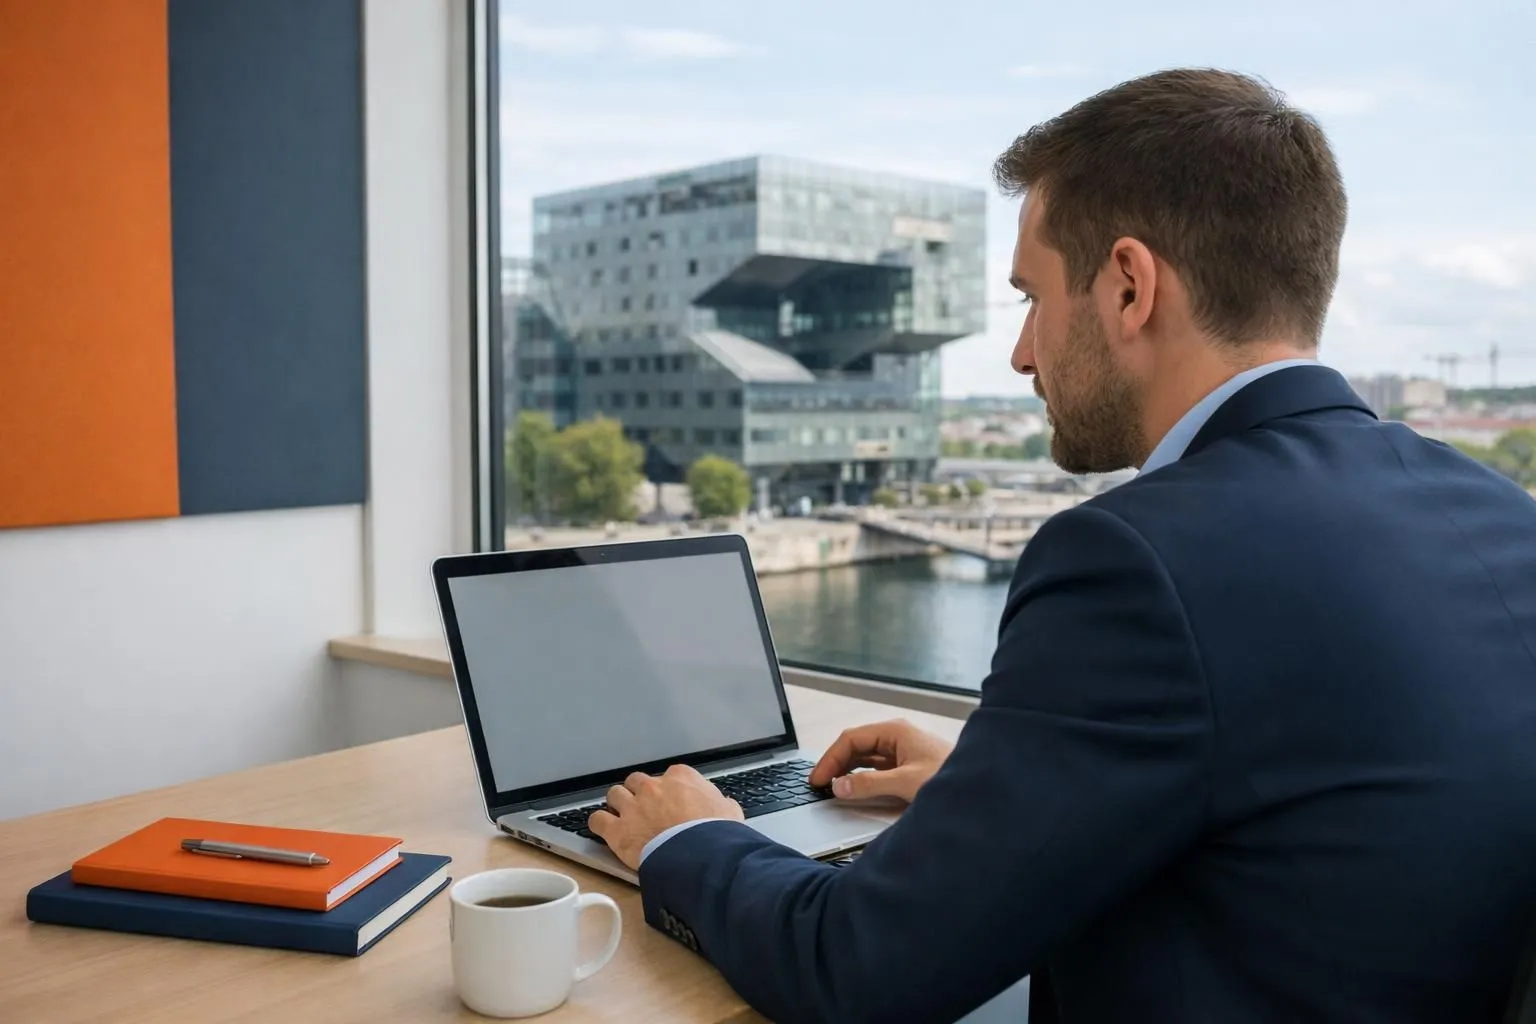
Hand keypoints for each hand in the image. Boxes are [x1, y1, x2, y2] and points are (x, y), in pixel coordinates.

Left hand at [588, 764, 743, 869]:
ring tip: (623, 817)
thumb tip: (724, 806)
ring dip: (617, 805)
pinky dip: (600, 824)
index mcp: (681, 777)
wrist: (699, 855)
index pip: (669, 776)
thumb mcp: (729, 813)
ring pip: (614, 795)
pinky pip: (598, 820)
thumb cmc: (715, 834)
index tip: (670, 802)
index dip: (668, 791)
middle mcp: (653, 787)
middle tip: (644, 809)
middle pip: (636, 781)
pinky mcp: (617, 830)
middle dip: (639, 793)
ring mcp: (632, 806)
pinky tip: (605, 830)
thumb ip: (722, 805)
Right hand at [809, 719, 953, 804]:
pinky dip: (861, 776)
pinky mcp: (908, 764)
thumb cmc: (949, 778)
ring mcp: (902, 750)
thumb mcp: (906, 783)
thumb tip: (839, 786)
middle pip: (856, 746)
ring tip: (831, 787)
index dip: (830, 759)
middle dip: (835, 763)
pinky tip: (854, 787)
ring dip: (847, 770)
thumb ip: (869, 785)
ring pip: (865, 757)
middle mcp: (897, 736)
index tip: (818, 779)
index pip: (851, 739)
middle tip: (818, 785)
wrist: (981, 786)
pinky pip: (876, 767)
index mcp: (895, 731)